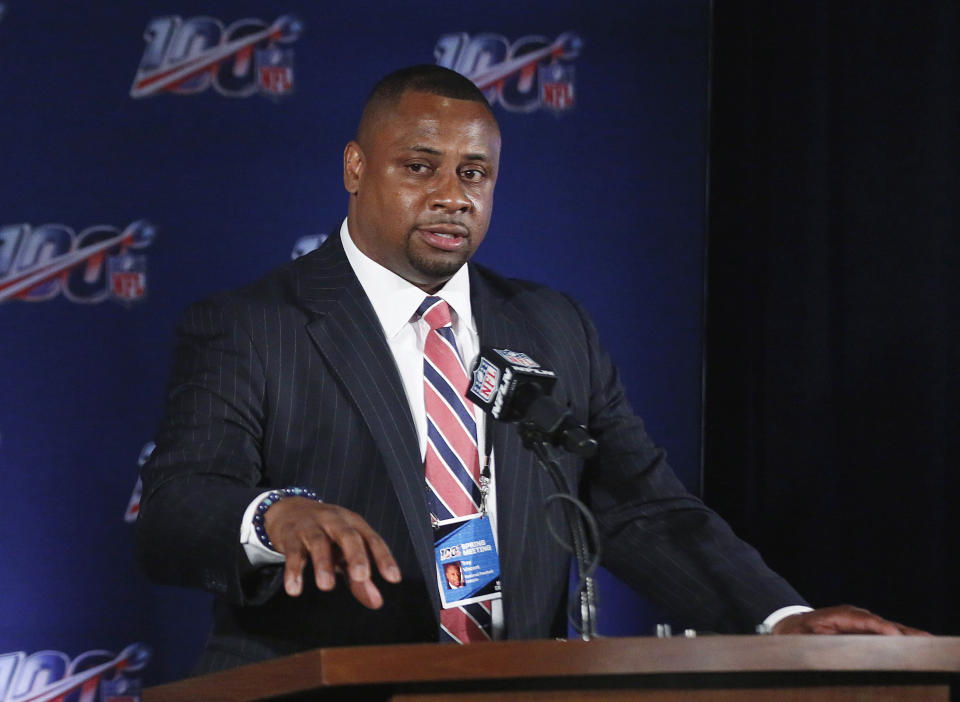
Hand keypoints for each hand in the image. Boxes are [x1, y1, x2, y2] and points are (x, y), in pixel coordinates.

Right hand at [264, 498, 401, 608]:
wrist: (289, 511)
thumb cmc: (326, 535)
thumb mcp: (345, 553)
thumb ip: (360, 579)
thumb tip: (376, 602)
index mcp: (354, 524)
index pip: (373, 540)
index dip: (384, 558)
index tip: (393, 578)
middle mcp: (335, 522)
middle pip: (348, 536)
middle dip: (356, 556)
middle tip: (361, 577)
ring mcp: (312, 527)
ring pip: (319, 542)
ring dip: (323, 564)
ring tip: (326, 586)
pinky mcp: (291, 536)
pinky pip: (293, 553)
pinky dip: (293, 571)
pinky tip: (294, 589)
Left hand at [772, 605, 930, 635]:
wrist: (791, 625)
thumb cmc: (796, 632)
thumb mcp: (800, 636)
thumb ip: (815, 638)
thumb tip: (826, 640)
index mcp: (840, 615)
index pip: (865, 620)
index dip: (880, 627)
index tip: (895, 635)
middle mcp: (854, 616)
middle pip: (881, 623)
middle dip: (901, 631)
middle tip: (922, 638)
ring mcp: (860, 622)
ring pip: (886, 628)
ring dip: (905, 634)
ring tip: (926, 640)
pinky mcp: (864, 629)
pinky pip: (884, 633)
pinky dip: (900, 637)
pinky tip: (915, 642)